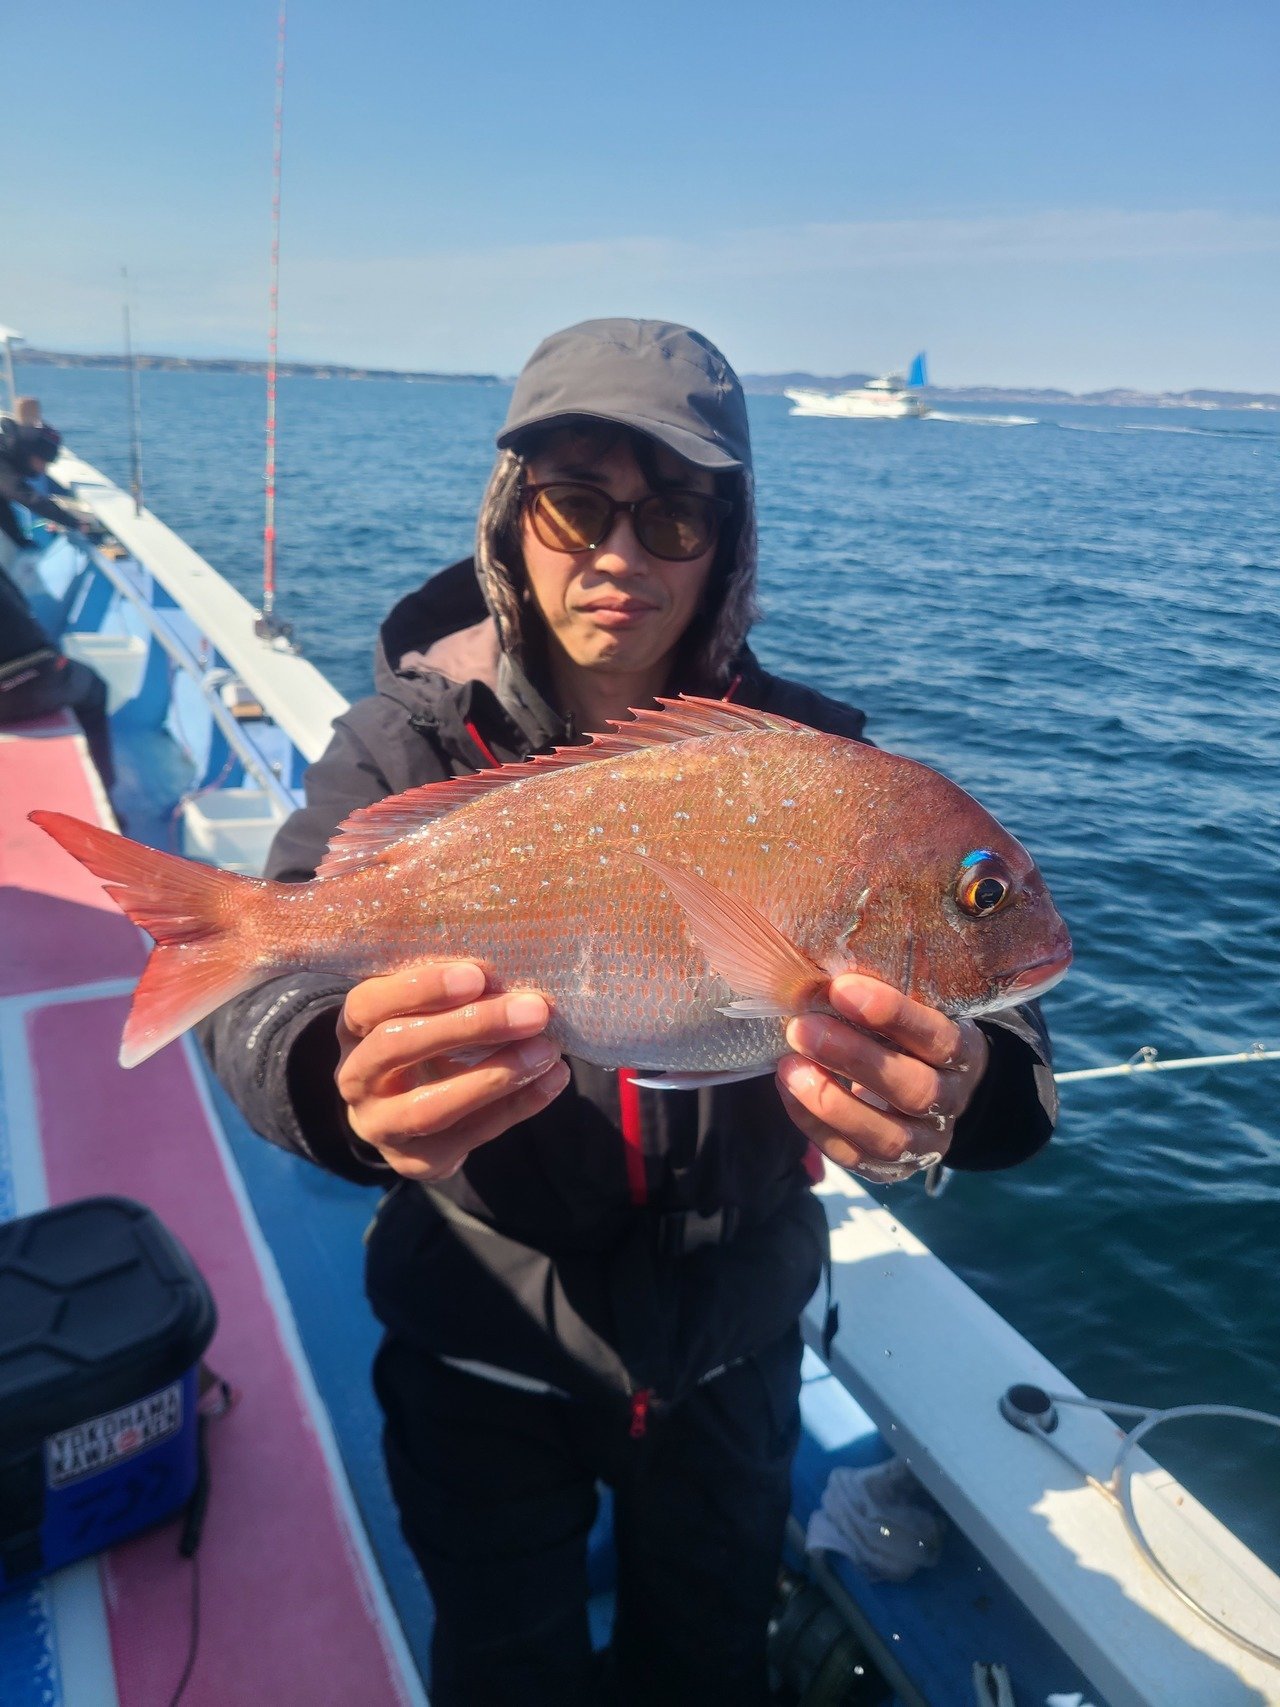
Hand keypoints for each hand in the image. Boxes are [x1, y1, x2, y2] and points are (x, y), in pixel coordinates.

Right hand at [335, 961, 568, 1182]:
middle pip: (398, 1049)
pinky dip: (516, 1106)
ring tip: (545, 1051)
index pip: (368, 1004)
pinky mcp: (416, 1161)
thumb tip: (516, 976)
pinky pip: (469, 1136)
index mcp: (353, 1029)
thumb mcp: (423, 1013)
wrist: (404, 1116)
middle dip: (468, 1027)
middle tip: (531, 1011)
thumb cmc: (425, 1041)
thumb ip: (455, 995)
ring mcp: (381, 1126)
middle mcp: (355, 1079)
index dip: (419, 989)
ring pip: (430, 1107)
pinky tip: (552, 1079)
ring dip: (495, 1076)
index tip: (477, 976)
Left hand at [776, 973, 989, 1183]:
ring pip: (888, 1138)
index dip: (894, 1015)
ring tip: (789, 1068)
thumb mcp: (913, 1010)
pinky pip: (853, 1156)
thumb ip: (877, 1000)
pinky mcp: (891, 1169)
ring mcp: (924, 1144)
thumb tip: (817, 976)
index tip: (842, 988)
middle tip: (802, 1027)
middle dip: (854, 1058)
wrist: (934, 1088)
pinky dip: (815, 1124)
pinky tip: (788, 1090)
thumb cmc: (908, 1036)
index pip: (939, 1038)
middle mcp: (950, 1104)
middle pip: (914, 1090)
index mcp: (963, 1055)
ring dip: (833, 1103)